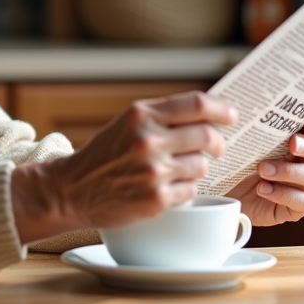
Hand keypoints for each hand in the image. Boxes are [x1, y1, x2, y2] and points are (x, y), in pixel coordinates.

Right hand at [12, 92, 237, 243]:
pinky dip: (184, 189)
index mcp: (141, 114)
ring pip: (201, 165)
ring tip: (176, 169)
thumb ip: (163, 116)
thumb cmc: (104, 154)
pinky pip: (191, 190)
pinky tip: (166, 187)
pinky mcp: (156, 198)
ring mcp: (153, 170)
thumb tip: (209, 114)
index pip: (196, 104)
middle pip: (207, 135)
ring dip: (196, 167)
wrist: (72, 189)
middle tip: (217, 147)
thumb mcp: (128, 123)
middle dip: (218, 142)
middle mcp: (148, 139)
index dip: (221, 109)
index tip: (232, 115)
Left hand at [226, 116, 303, 226]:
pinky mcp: (296, 207)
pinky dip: (283, 194)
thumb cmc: (234, 165)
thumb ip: (252, 129)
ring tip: (263, 170)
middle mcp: (303, 162)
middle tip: (292, 145)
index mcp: (294, 143)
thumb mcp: (242, 145)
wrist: (224, 197)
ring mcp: (302, 186)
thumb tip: (245, 109)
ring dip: (288, 171)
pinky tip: (263, 189)